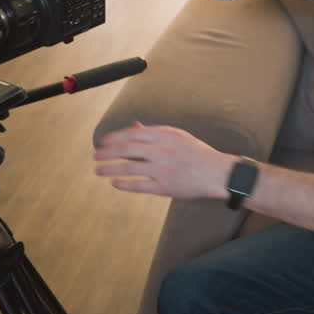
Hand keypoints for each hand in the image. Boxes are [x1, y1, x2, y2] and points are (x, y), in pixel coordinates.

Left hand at [94, 123, 231, 200]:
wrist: (216, 173)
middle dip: (107, 153)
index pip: (132, 135)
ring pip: (129, 168)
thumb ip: (154, 132)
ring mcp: (162, 169)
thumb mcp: (177, 136)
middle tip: (96, 156)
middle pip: (126, 150)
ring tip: (98, 171)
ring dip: (110, 169)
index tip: (102, 142)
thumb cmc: (197, 153)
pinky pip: (139, 185)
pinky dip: (125, 184)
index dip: (114, 138)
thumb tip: (133, 127)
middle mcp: (161, 151)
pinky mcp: (165, 187)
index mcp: (164, 135)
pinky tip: (115, 183)